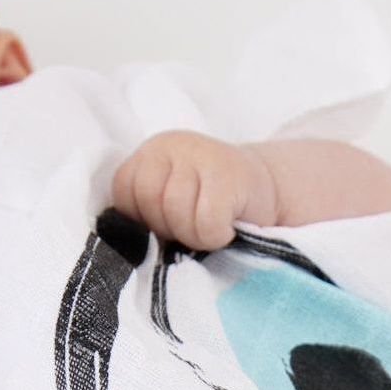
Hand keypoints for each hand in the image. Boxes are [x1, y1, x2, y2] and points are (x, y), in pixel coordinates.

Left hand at [110, 130, 277, 250]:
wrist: (266, 193)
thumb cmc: (214, 209)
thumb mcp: (172, 204)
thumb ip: (148, 214)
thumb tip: (136, 244)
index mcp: (152, 153)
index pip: (123, 191)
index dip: (143, 220)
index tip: (169, 225)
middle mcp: (172, 145)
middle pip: (148, 198)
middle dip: (169, 228)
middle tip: (193, 229)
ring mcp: (202, 154)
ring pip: (176, 210)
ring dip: (194, 236)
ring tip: (211, 230)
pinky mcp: (229, 176)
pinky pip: (206, 222)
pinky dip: (215, 237)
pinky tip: (227, 230)